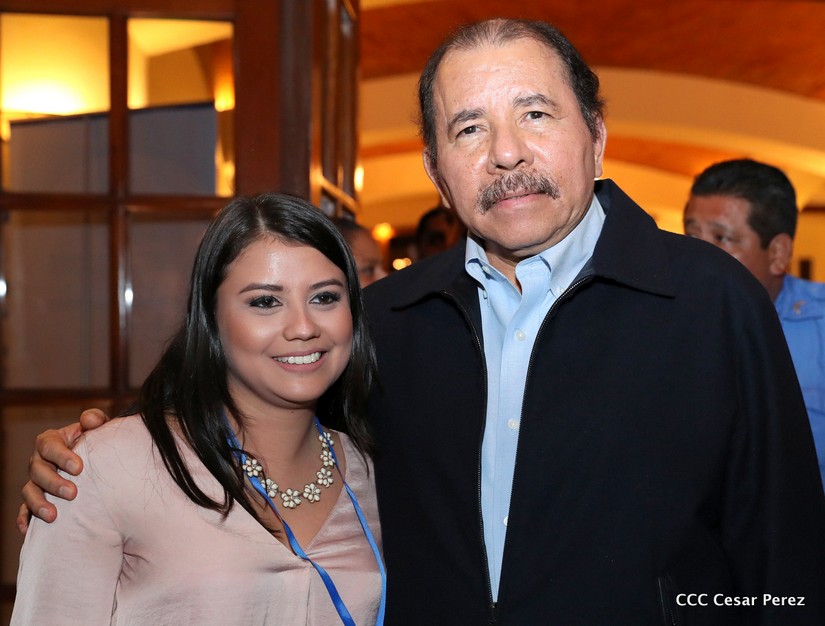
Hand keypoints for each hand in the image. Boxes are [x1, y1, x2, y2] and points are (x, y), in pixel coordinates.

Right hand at [17, 408, 110, 533]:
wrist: (95, 460)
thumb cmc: (95, 441)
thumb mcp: (97, 428)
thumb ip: (95, 419)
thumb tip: (89, 420)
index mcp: (50, 441)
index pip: (49, 445)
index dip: (62, 456)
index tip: (79, 468)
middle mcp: (39, 460)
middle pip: (38, 471)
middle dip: (54, 483)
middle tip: (73, 493)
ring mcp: (35, 481)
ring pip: (29, 491)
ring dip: (39, 504)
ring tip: (53, 516)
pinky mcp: (35, 499)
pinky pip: (25, 510)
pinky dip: (25, 519)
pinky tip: (28, 530)